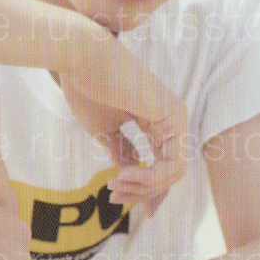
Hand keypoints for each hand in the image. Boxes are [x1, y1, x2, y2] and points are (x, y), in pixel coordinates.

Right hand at [59, 28, 189, 216]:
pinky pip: (171, 164)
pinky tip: (123, 176)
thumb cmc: (88, 89)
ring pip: (172, 174)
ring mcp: (177, 116)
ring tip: (114, 186)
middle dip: (141, 192)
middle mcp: (174, 118)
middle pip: (169, 174)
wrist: (81, 58)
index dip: (146, 190)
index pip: (163, 165)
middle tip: (113, 196)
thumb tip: (130, 176)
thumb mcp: (106, 132)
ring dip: (142, 188)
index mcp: (159, 121)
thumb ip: (122, 153)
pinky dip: (148, 178)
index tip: (119, 201)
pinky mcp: (174, 117)